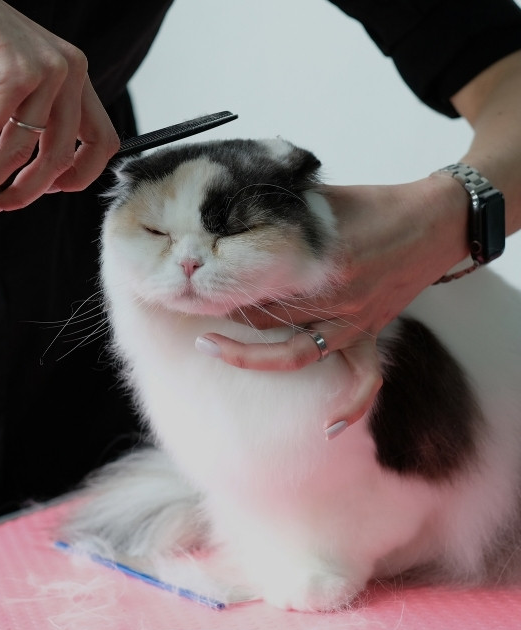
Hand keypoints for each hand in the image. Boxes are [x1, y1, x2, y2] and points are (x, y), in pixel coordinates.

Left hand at [197, 176, 469, 429]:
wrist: (436, 221)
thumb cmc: (376, 204)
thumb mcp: (323, 200)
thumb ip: (281, 215)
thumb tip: (234, 219)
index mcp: (324, 263)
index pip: (260, 282)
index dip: (225, 283)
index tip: (199, 280)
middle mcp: (338, 300)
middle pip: (267, 318)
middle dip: (227, 312)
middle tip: (195, 303)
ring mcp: (355, 323)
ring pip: (296, 353)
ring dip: (251, 355)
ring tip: (211, 347)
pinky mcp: (370, 333)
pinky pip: (366, 380)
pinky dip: (350, 406)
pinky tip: (328, 429)